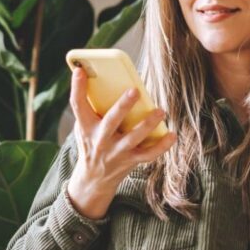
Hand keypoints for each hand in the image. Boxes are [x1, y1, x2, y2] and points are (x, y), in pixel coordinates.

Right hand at [66, 65, 175, 219]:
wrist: (94, 178)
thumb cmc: (92, 143)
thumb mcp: (85, 127)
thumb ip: (93, 107)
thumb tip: (108, 79)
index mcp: (86, 127)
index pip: (77, 105)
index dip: (77, 87)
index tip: (81, 70)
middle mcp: (100, 140)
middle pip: (111, 120)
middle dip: (123, 106)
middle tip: (135, 91)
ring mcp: (116, 152)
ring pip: (133, 138)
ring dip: (148, 124)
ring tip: (160, 111)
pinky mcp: (130, 161)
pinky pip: (149, 154)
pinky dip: (162, 146)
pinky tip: (172, 134)